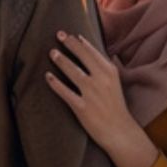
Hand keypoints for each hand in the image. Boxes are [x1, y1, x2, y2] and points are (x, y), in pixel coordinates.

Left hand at [45, 32, 139, 153]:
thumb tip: (95, 49)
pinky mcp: (82, 107)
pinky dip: (55, 83)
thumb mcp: (115, 81)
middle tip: (58, 35)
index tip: (70, 34)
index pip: (92, 51)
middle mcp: (101, 80)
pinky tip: (48, 76)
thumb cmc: (115, 106)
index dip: (79, 41)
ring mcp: (91, 93)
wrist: (119, 132)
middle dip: (69, 44)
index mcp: (110, 71)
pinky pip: (65, 92)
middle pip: (82, 56)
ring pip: (73, 71)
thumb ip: (106, 65)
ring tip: (52, 52)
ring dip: (61, 60)